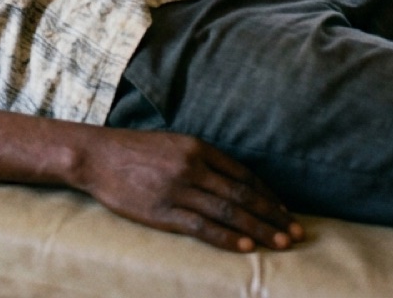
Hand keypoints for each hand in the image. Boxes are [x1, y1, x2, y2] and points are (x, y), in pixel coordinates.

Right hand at [74, 128, 301, 253]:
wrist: (95, 155)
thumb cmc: (133, 150)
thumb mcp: (171, 144)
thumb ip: (200, 160)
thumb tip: (232, 182)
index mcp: (196, 146)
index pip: (243, 175)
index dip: (268, 196)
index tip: (286, 212)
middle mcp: (191, 166)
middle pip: (242, 194)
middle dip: (273, 215)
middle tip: (297, 233)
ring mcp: (177, 189)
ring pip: (228, 212)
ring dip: (259, 229)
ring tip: (281, 244)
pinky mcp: (162, 211)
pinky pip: (202, 227)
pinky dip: (228, 237)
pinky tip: (246, 247)